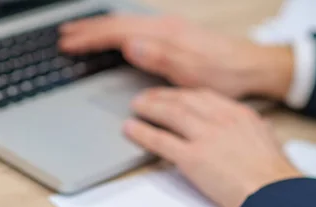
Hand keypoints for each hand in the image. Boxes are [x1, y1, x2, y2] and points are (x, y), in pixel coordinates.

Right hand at [60, 15, 293, 99]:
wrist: (251, 67)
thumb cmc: (225, 73)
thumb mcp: (192, 71)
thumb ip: (160, 57)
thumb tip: (130, 45)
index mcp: (165, 34)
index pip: (117, 31)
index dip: (90, 37)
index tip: (68, 43)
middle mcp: (165, 26)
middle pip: (118, 23)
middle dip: (88, 29)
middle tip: (64, 35)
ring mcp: (169, 29)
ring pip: (125, 23)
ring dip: (100, 27)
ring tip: (80, 32)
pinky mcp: (174, 36)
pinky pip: (136, 27)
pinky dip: (117, 31)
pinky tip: (115, 37)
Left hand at [123, 88, 301, 206]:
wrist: (276, 195)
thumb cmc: (276, 177)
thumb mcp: (268, 142)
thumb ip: (253, 132)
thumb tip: (252, 131)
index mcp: (240, 115)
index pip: (204, 96)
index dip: (183, 94)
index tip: (173, 95)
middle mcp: (221, 119)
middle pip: (183, 100)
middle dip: (162, 97)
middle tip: (147, 97)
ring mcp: (206, 137)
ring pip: (169, 114)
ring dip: (148, 108)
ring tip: (135, 108)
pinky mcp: (193, 158)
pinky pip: (161, 140)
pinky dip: (142, 133)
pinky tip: (131, 130)